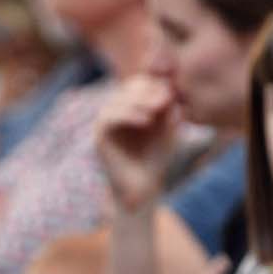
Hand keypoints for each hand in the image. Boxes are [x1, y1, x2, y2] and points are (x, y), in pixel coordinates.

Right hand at [96, 74, 179, 212]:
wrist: (143, 189)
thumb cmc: (157, 160)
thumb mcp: (168, 132)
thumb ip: (169, 113)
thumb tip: (170, 91)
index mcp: (131, 107)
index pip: (140, 84)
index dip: (156, 85)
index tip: (173, 95)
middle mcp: (116, 111)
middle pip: (128, 88)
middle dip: (148, 91)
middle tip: (166, 99)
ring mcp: (105, 123)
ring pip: (117, 99)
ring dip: (139, 101)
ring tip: (157, 110)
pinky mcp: (99, 136)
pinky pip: (109, 117)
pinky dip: (127, 115)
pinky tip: (146, 121)